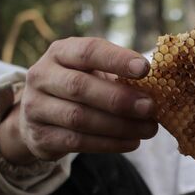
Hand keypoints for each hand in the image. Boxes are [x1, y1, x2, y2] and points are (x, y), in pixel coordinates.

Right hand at [0, 37, 157, 162]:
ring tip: (148, 129)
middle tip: (150, 107)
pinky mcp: (40, 137)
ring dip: (119, 125)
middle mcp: (42, 76)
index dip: (117, 59)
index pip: (88, 51)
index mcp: (60, 52)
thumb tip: (159, 86)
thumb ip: (118, 75)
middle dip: (120, 98)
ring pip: (79, 118)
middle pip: (80, 87)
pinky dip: (109, 144)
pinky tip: (132, 142)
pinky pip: (77, 142)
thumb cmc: (79, 87)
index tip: (145, 69)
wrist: (38, 116)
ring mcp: (35, 107)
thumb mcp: (92, 72)